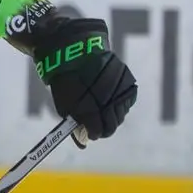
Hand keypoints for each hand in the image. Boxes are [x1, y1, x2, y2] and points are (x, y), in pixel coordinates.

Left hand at [28, 8, 136, 140]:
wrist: (75, 48)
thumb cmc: (66, 79)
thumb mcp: (64, 103)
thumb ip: (75, 124)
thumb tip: (83, 144)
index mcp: (90, 105)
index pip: (98, 130)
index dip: (93, 133)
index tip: (90, 133)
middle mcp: (108, 99)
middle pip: (112, 124)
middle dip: (104, 126)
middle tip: (96, 123)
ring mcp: (120, 90)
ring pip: (120, 114)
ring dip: (112, 114)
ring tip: (101, 105)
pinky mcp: (128, 82)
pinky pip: (127, 101)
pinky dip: (119, 102)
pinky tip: (109, 96)